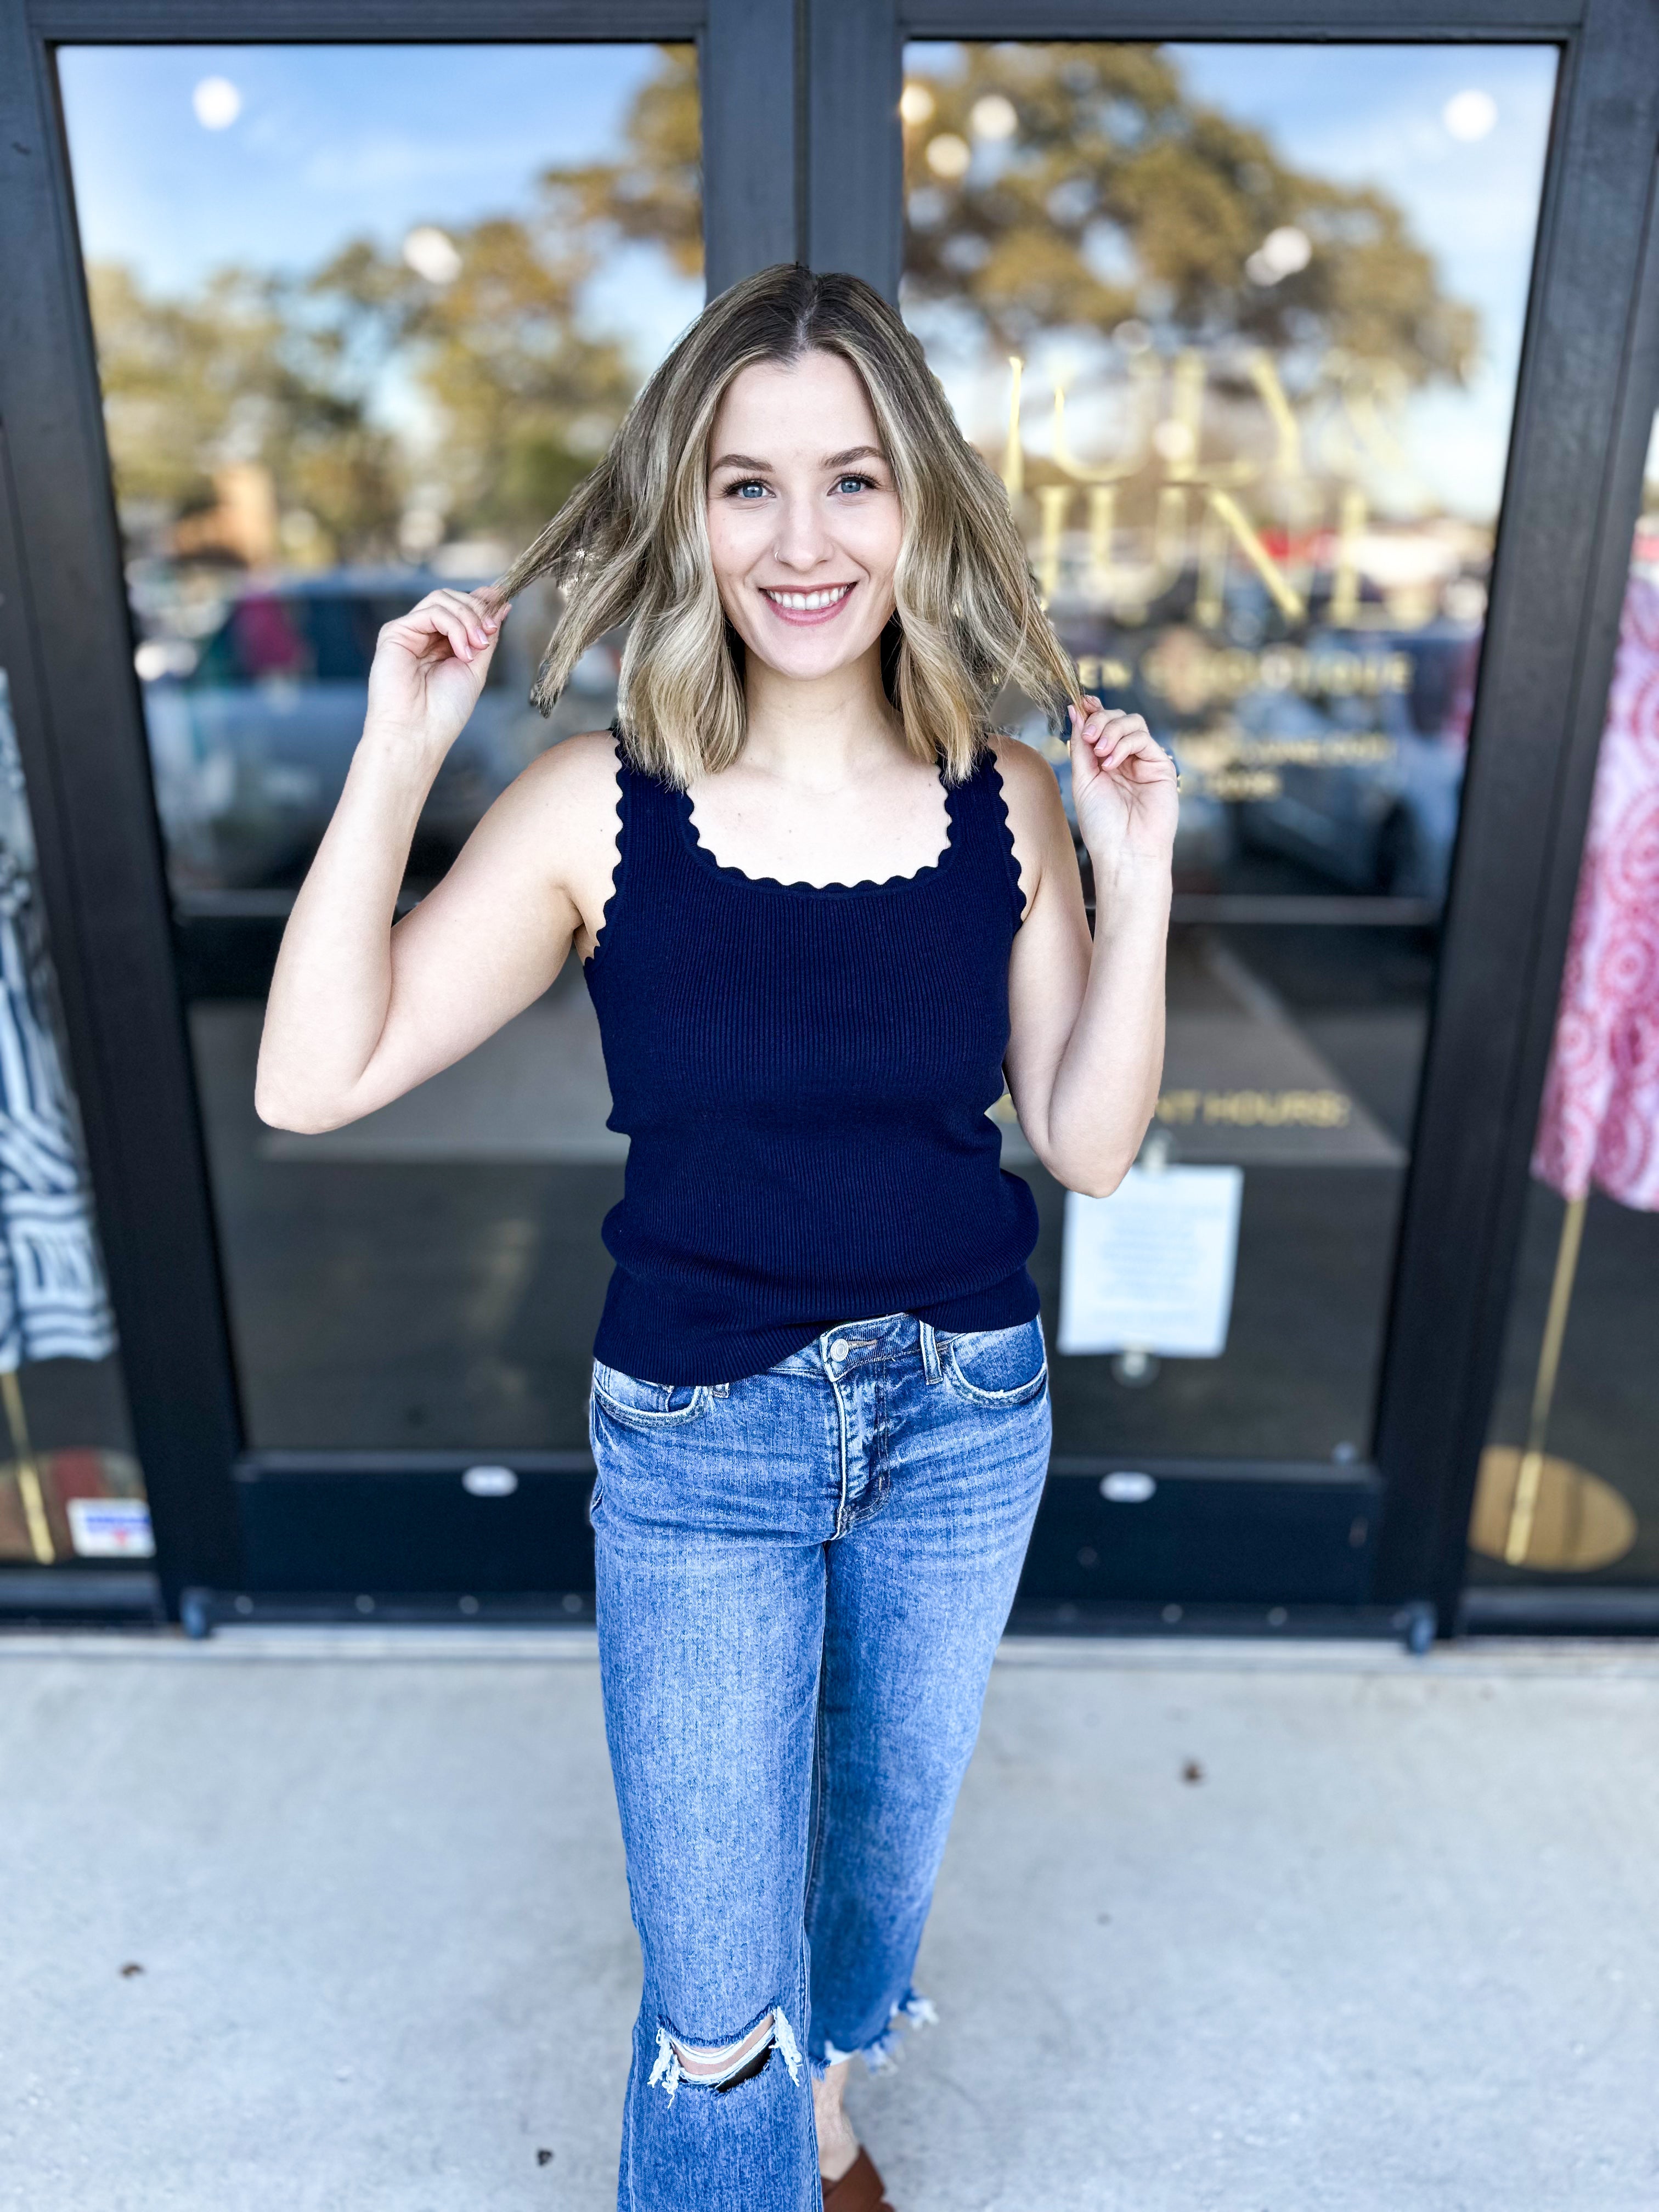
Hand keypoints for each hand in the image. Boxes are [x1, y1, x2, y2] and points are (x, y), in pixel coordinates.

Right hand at [363, 587, 509, 761]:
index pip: (461, 607)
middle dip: (477, 610)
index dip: (482, 601)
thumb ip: (486, 635)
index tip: (503, 604)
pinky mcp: (394, 632)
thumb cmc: (445, 710)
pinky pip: (431, 612)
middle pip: (451, 597)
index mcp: (441, 643)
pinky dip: (454, 627)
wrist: (419, 732)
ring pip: (441, 599)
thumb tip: (501, 603)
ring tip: (477, 647)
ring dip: (468, 619)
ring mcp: (408, 632)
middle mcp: (423, 634)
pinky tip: (462, 652)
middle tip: (489, 633)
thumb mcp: (476, 667)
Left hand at [1067, 697, 1177, 881]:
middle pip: (1117, 717)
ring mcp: (1144, 761)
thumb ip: (1081, 746)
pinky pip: (1143, 738)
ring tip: (1101, 754)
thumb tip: (1075, 710)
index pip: (1102, 724)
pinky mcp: (1160, 766)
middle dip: (1100, 720)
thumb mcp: (1083, 779)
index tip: (1080, 703)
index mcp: (1105, 760)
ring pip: (1132, 722)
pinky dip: (1125, 744)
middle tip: (1089, 736)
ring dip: (1112, 730)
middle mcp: (1126, 758)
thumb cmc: (1102, 824)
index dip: (1092, 710)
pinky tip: (1112, 763)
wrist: (1124, 851)